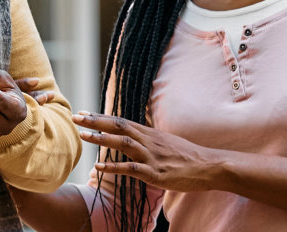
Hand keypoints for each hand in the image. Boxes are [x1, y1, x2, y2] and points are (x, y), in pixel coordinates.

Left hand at [74, 111, 223, 192]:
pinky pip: (131, 168)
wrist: (210, 166)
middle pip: (119, 126)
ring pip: (123, 143)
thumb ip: (150, 140)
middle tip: (75, 117)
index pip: (121, 121)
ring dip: (101, 138)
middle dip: (95, 121)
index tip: (83, 112)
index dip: (101, 117)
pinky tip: (99, 165)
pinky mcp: (156, 173)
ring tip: (83, 135)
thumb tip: (136, 138)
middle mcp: (149, 141)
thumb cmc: (189, 157)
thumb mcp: (167, 143)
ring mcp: (152, 156)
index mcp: (151, 134)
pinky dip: (114, 166)